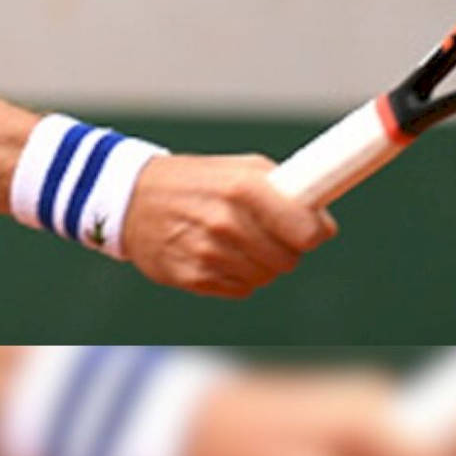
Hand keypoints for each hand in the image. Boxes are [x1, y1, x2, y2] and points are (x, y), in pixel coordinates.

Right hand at [121, 155, 335, 297]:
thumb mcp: (238, 167)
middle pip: (289, 259)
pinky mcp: (194, 278)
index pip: (306, 230)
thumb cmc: (196, 180)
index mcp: (242, 188)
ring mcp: (209, 253)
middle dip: (286, 247)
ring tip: (238, 239)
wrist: (132, 198)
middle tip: (269, 231)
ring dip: (261, 263)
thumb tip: (324, 223)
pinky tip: (219, 254)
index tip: (314, 230)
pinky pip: (240, 288)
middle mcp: (226, 222)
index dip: (315, 233)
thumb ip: (283, 189)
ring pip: (266, 277)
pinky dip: (238, 275)